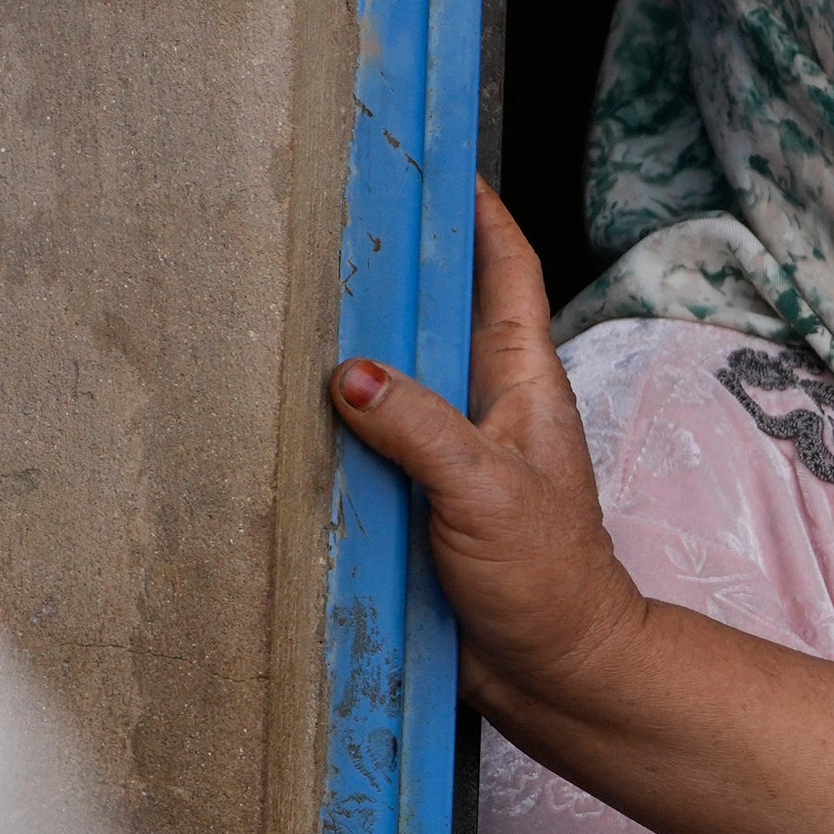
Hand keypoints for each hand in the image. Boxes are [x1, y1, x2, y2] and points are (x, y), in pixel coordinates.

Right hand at [325, 180, 833, 833]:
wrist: (557, 674)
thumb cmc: (549, 580)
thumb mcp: (486, 492)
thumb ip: (420, 430)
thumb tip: (350, 376)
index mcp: (521, 387)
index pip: (506, 276)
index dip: (478, 215)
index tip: (439, 159)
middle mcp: (484, 410)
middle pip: (433, 317)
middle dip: (389, 269)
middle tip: (323, 217)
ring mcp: (448, 456)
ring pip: (390, 380)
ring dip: (346, 346)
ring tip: (281, 297)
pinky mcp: (415, 504)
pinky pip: (364, 447)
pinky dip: (328, 425)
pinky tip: (276, 407)